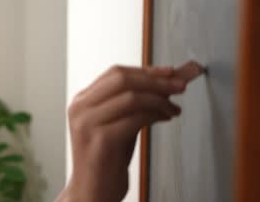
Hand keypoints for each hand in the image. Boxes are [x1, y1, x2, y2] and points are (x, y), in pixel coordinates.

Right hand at [61, 61, 204, 201]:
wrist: (92, 192)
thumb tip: (167, 81)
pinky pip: (135, 119)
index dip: (146, 70)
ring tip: (173, 108)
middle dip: (156, 81)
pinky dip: (155, 115)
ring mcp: (88, 124)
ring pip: (131, 97)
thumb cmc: (107, 158)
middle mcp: (80, 109)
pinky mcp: (100, 141)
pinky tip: (165, 118)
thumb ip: (135, 102)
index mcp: (82, 101)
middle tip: (179, 86)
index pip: (115, 73)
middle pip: (122, 79)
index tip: (171, 73)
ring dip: (159, 99)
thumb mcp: (118, 123)